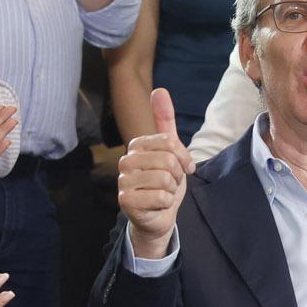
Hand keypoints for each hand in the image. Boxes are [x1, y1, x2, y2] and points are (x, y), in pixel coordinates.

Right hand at [117, 89, 193, 258]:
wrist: (158, 216)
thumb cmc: (165, 183)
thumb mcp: (170, 151)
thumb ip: (165, 121)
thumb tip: (159, 90)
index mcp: (137, 145)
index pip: (170, 142)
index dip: (183, 157)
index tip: (182, 167)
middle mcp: (126, 161)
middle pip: (168, 160)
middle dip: (178, 175)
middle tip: (171, 183)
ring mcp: (123, 181)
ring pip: (165, 179)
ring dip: (172, 190)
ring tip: (164, 193)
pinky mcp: (125, 201)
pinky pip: (160, 197)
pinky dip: (166, 203)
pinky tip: (157, 205)